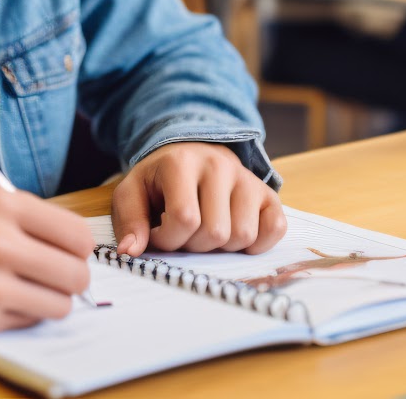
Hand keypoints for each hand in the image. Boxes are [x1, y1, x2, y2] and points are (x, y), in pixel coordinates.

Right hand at [0, 183, 94, 338]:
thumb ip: (26, 218)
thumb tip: (76, 248)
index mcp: (0, 203)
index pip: (77, 234)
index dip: (76, 248)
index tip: (66, 253)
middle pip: (75, 273)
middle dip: (68, 278)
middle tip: (50, 277)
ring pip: (59, 305)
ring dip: (46, 301)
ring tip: (21, 290)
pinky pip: (27, 323)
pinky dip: (18, 315)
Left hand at [110, 142, 285, 256]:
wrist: (188, 154)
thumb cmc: (158, 181)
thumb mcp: (132, 194)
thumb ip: (129, 222)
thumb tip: (130, 252)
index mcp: (181, 162)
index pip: (185, 219)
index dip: (169, 239)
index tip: (159, 232)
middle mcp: (219, 165)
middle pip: (215, 232)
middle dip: (194, 245)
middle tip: (183, 233)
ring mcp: (247, 178)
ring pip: (243, 235)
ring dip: (222, 247)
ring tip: (205, 230)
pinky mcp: (267, 193)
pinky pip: (275, 229)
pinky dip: (257, 243)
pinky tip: (233, 235)